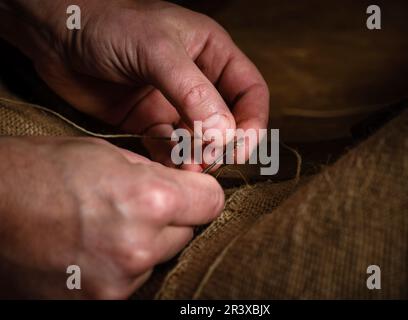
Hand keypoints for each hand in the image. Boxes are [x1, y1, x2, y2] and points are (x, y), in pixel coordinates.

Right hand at [0, 137, 222, 298]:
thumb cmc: (42, 171)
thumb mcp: (107, 154)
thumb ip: (156, 174)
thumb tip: (187, 185)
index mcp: (148, 200)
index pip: (212, 202)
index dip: (201, 193)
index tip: (190, 190)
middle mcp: (139, 248)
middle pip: (187, 233)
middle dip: (169, 219)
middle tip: (135, 206)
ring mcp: (118, 282)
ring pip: (159, 258)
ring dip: (144, 245)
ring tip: (104, 227)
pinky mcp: (100, 302)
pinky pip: (132, 280)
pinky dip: (121, 266)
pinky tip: (92, 248)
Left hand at [1, 0, 268, 170]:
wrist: (56, 34)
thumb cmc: (109, 25)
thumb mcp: (157, 51)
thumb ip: (193, 92)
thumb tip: (225, 135)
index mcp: (212, 54)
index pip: (250, 92)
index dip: (253, 121)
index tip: (240, 148)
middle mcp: (197, 81)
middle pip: (228, 121)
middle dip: (223, 144)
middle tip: (209, 161)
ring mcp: (172, 103)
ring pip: (199, 139)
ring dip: (198, 157)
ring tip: (188, 168)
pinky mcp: (148, 122)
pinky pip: (169, 147)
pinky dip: (171, 160)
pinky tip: (167, 165)